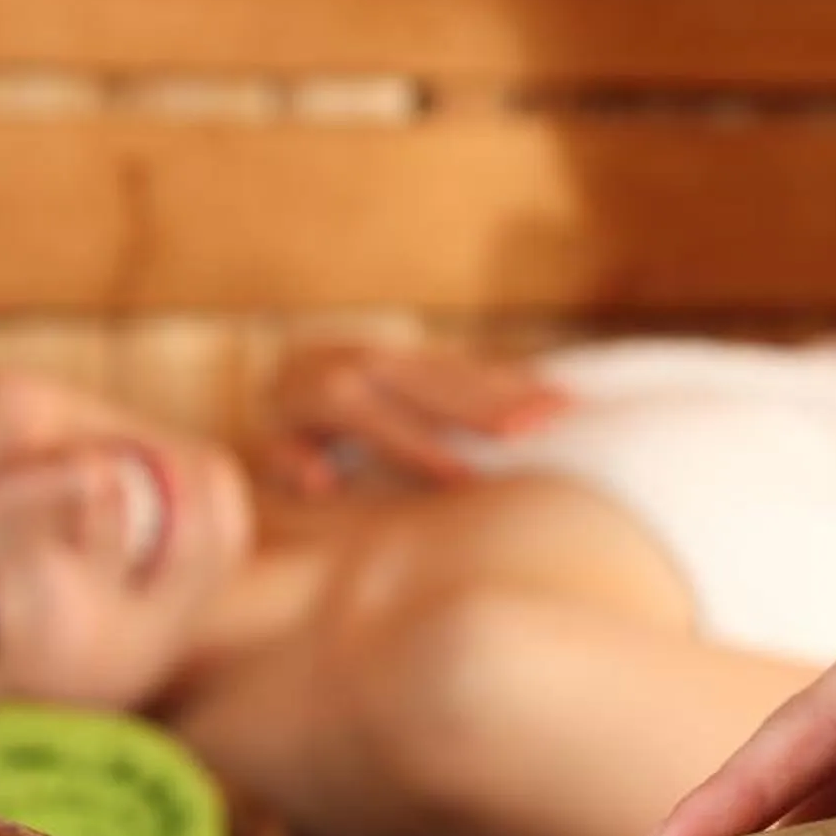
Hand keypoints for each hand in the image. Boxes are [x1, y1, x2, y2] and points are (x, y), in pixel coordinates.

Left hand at [259, 342, 568, 493]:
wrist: (293, 367)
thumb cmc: (289, 431)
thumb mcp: (274, 449)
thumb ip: (290, 465)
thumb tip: (318, 480)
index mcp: (329, 393)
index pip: (380, 422)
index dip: (420, 449)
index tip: (461, 477)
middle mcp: (370, 364)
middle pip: (434, 389)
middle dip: (485, 409)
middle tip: (533, 430)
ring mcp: (404, 355)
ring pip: (463, 372)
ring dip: (515, 391)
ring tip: (561, 409)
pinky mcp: (429, 354)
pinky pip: (477, 367)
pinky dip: (518, 381)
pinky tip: (559, 395)